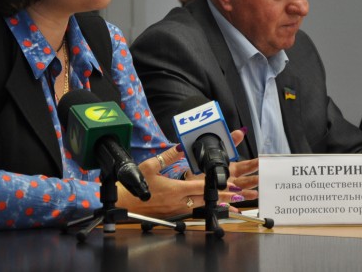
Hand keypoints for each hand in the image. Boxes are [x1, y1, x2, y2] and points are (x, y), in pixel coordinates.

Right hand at [116, 129, 258, 216]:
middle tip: (236, 192)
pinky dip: (201, 206)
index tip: (229, 184)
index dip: (217, 185)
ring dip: (213, 202)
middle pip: (205, 199)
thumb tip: (180, 146)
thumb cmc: (135, 186)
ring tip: (228, 199)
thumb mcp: (151, 166)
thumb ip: (168, 156)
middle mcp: (179, 202)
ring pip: (200, 206)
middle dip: (221, 196)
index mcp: (176, 190)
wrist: (125, 204)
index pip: (201, 186)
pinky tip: (207, 204)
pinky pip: (191, 210)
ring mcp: (176, 210)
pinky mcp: (172, 214)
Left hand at [180, 129, 258, 205]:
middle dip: (254, 179)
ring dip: (247, 193)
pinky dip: (231, 208)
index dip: (255, 164)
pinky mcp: (219, 199)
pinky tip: (237, 210)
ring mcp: (226, 191)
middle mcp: (231, 180)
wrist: (192, 178)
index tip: (263, 162)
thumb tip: (240, 131)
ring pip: (239, 192)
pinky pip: (226, 205)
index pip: (246, 166)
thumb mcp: (218, 152)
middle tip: (263, 178)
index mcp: (232, 169)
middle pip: (245, 180)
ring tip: (255, 193)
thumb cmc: (207, 166)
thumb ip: (230, 143)